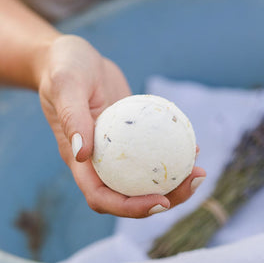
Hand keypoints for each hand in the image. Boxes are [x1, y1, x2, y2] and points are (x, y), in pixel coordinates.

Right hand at [37, 35, 205, 216]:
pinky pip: (154, 153)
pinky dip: (173, 155)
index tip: (160, 201)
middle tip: (194, 182)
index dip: (130, 208)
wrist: (70, 55)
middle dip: (163, 200)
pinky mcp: (131, 137)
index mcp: (79, 161)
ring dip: (174, 183)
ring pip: (145, 180)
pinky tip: (195, 147)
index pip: (102, 197)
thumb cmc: (63, 67)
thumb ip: (72, 117)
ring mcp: (116, 152)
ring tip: (200, 171)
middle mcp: (97, 163)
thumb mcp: (65, 85)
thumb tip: (83, 154)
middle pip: (129, 197)